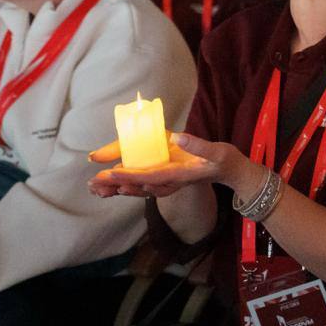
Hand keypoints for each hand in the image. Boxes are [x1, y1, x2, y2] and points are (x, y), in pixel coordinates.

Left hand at [89, 132, 258, 198]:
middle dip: (117, 184)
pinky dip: (126, 185)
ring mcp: (168, 182)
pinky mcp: (166, 178)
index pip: (154, 176)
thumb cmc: (225, 161)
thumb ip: (199, 145)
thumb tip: (178, 137)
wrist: (231, 173)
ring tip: (95, 186)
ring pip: (139, 188)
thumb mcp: (218, 152)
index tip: (114, 172)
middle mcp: (172, 182)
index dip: (133, 175)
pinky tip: (111, 183)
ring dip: (117, 188)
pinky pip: (143, 184)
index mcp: (182, 175)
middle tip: (94, 181)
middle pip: (141, 186)